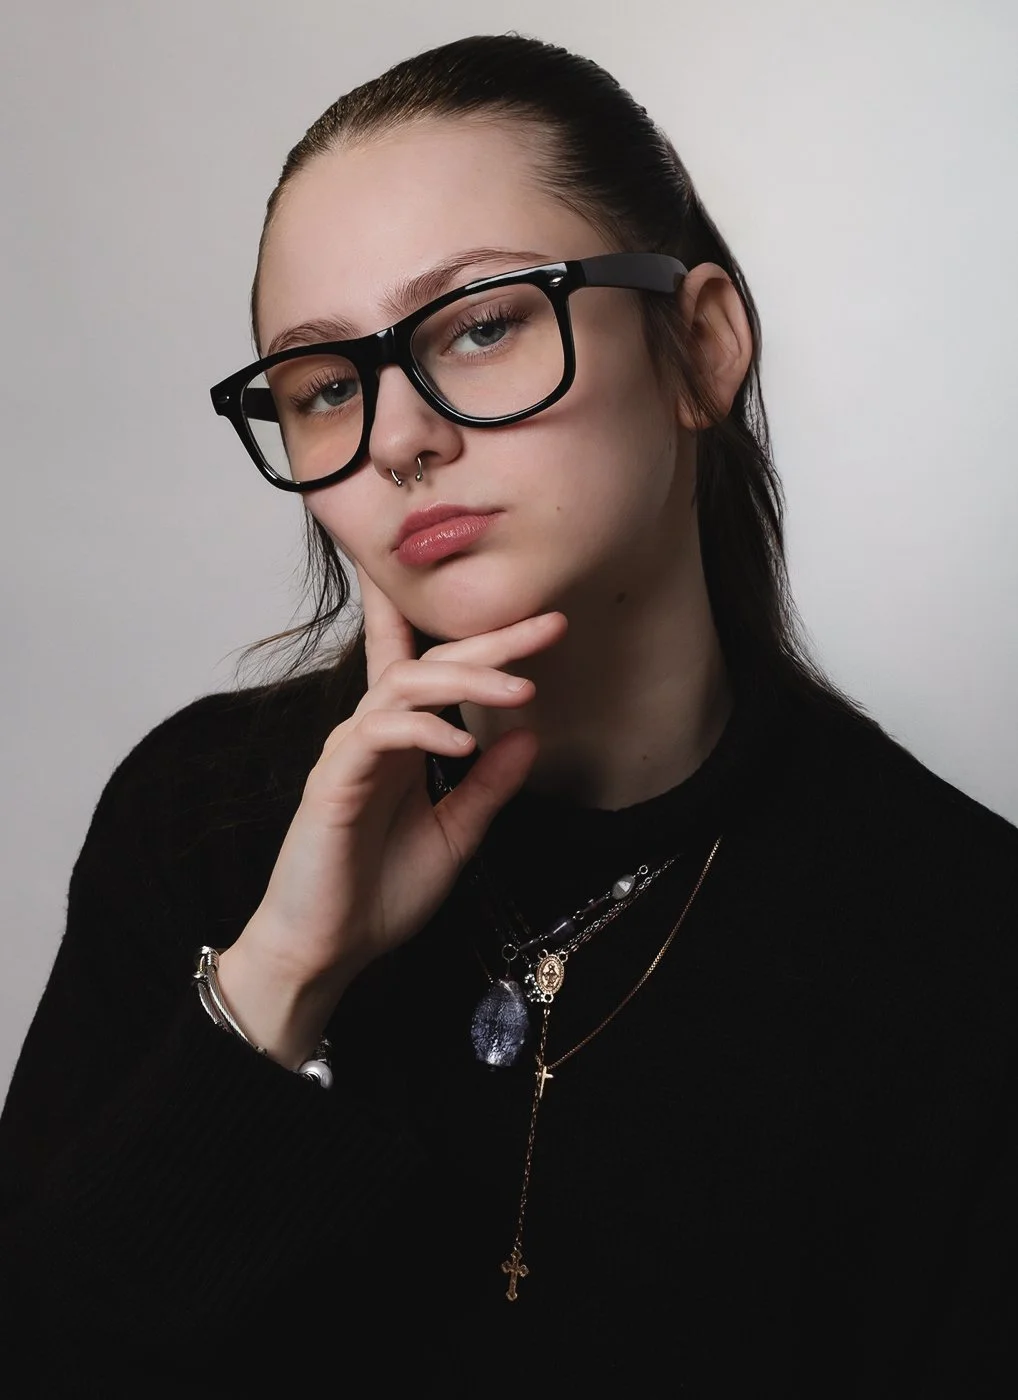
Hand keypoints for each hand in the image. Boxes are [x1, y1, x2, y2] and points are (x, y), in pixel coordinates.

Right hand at [229, 566, 567, 1024]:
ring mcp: (350, 753)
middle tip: (547, 625)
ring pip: (404, 685)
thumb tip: (531, 735)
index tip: (542, 621)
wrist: (327, 950)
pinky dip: (425, 731)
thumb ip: (489, 786)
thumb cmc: (381, 893)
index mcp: (402, 742)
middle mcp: (373, 735)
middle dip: (490, 640)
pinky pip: (379, 734)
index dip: (481, 638)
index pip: (434, 670)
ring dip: (467, 681)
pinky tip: (465, 745)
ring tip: (521, 689)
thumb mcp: (456, 834)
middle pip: (429, 662)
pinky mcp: (333, 781)